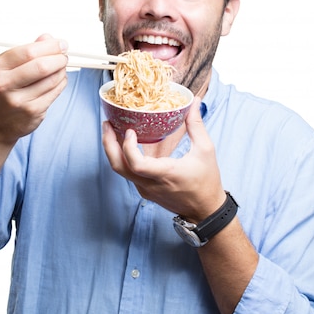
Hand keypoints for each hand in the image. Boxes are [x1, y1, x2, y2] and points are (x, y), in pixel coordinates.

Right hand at [0, 34, 68, 144]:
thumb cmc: (5, 90)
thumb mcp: (8, 68)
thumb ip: (28, 51)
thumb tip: (48, 38)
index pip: (29, 51)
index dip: (50, 46)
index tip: (61, 44)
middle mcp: (5, 84)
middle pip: (42, 66)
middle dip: (59, 58)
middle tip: (64, 56)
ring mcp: (19, 100)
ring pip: (52, 79)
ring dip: (62, 70)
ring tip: (60, 67)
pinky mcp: (33, 111)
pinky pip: (55, 91)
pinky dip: (61, 82)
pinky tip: (58, 80)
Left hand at [102, 98, 226, 220]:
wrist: (205, 210)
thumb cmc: (207, 181)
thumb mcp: (205, 150)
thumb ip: (196, 125)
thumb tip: (194, 102)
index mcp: (164, 173)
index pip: (136, 164)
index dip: (127, 147)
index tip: (130, 131)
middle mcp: (150, 183)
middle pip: (118, 167)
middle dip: (108, 144)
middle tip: (107, 124)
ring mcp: (145, 188)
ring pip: (120, 170)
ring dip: (112, 150)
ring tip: (112, 131)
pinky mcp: (144, 190)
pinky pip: (127, 173)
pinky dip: (122, 158)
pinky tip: (125, 144)